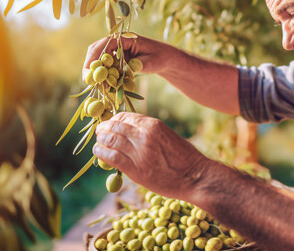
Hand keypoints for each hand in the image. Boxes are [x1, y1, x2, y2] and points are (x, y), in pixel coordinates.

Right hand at [82, 34, 166, 78]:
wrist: (164, 59)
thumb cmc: (160, 58)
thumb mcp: (153, 62)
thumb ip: (141, 64)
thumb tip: (132, 66)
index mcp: (125, 38)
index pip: (104, 44)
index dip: (95, 56)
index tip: (90, 70)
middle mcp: (117, 42)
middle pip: (96, 50)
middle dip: (91, 65)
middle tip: (88, 80)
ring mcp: (115, 51)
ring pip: (99, 59)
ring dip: (96, 72)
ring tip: (98, 86)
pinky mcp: (116, 60)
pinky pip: (105, 67)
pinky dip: (104, 76)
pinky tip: (105, 86)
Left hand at [93, 112, 208, 199]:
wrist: (194, 176)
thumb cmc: (184, 158)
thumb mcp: (168, 136)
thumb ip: (150, 133)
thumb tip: (130, 133)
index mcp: (153, 124)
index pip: (126, 117)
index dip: (114, 119)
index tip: (110, 124)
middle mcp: (144, 135)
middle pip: (115, 126)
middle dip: (104, 128)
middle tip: (100, 132)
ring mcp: (138, 151)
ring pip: (110, 140)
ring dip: (101, 140)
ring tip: (99, 142)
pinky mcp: (134, 168)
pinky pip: (111, 157)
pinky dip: (101, 153)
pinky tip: (99, 153)